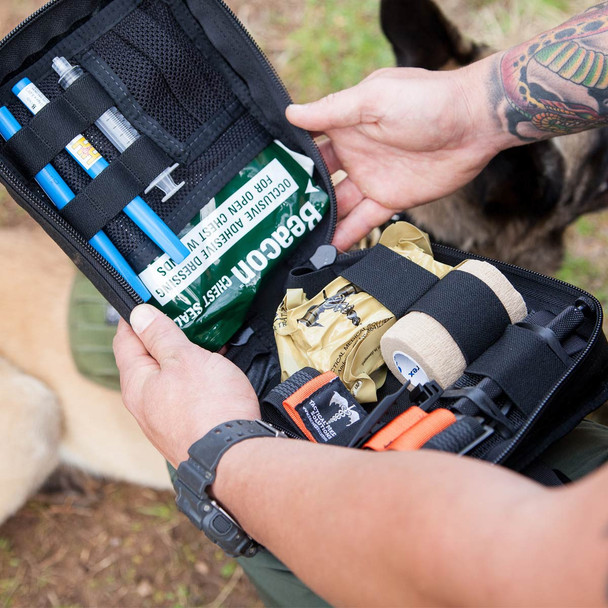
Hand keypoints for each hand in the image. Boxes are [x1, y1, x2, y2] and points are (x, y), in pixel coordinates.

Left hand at [113, 305, 259, 466]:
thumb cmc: (208, 406)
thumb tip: (138, 315)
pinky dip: (195, 378)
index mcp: (137, 383)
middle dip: (161, 337)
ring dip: (182, 358)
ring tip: (203, 341)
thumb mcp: (183, 358)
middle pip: (146, 360)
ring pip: (168, 378)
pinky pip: (184, 395)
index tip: (147, 299)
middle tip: (181, 316)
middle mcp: (145, 403)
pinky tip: (214, 372)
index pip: (124, 340)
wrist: (233, 457)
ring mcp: (164, 419)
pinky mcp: (185, 428)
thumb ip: (160, 335)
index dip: (134, 317)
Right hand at [287, 64, 511, 249]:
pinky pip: (363, 220)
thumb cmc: (426, 101)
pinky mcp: (391, 199)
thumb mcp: (374, 99)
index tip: (266, 177)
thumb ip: (333, 110)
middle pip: (319, 179)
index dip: (290, 158)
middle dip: (300, 195)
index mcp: (346, 124)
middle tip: (276, 216)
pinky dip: (346, 234)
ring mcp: (371, 178)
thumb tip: (291, 113)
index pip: (309, 143)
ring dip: (320, 219)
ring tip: (296, 239)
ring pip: (338, 204)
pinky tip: (328, 249)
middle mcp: (354, 153)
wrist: (474, 124)